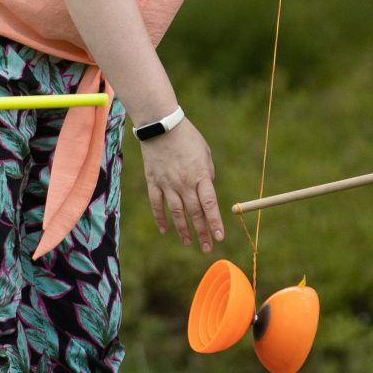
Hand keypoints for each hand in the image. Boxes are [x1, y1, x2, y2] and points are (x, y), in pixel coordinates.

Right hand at [138, 121, 224, 252]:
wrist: (160, 125)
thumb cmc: (187, 137)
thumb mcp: (205, 153)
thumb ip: (208, 174)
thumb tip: (207, 191)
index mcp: (200, 176)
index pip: (210, 205)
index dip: (215, 223)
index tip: (220, 237)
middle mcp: (184, 184)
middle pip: (195, 214)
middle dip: (202, 233)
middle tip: (207, 248)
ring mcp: (167, 184)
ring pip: (177, 213)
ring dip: (183, 230)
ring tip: (189, 243)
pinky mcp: (153, 182)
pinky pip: (157, 205)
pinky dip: (161, 219)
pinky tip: (165, 230)